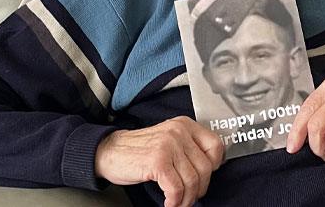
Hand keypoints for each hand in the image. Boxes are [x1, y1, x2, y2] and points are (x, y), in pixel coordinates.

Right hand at [94, 116, 223, 206]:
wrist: (109, 151)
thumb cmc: (139, 150)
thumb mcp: (169, 140)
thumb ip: (189, 148)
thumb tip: (211, 168)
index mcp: (185, 125)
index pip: (216, 145)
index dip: (214, 166)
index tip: (205, 177)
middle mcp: (179, 131)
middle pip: (205, 168)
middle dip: (199, 189)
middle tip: (190, 197)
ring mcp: (168, 145)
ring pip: (192, 181)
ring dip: (186, 199)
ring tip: (178, 202)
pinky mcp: (157, 161)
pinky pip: (176, 188)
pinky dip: (175, 201)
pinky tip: (169, 203)